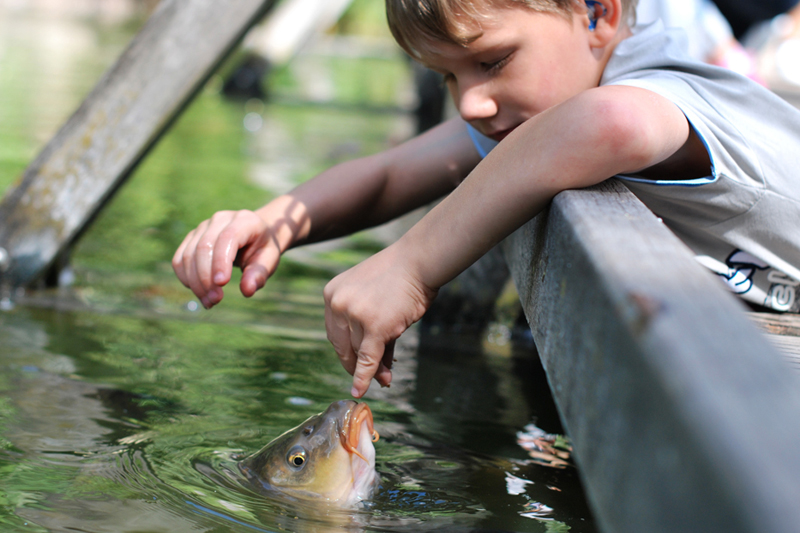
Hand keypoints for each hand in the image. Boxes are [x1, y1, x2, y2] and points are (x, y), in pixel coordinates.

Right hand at [172, 210, 280, 307]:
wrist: (254, 235)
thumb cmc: (263, 248)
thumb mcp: (269, 260)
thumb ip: (259, 274)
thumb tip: (247, 290)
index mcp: (244, 221)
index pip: (227, 238)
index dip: (221, 261)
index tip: (222, 284)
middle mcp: (220, 219)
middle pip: (204, 247)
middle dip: (206, 278)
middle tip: (216, 300)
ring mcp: (203, 227)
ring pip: (189, 255)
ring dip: (195, 282)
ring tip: (210, 301)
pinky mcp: (191, 237)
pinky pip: (180, 259)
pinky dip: (186, 278)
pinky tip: (199, 291)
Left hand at [323, 245, 437, 397]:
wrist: (417, 262)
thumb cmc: (399, 278)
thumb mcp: (374, 301)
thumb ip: (370, 333)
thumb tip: (375, 371)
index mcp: (331, 294)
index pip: (334, 332)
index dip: (346, 351)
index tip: (355, 363)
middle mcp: (338, 304)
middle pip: (343, 345)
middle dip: (356, 363)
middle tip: (371, 377)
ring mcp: (354, 314)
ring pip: (360, 352)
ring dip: (372, 368)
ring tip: (385, 379)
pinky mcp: (374, 326)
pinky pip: (367, 358)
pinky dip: (364, 377)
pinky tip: (361, 390)